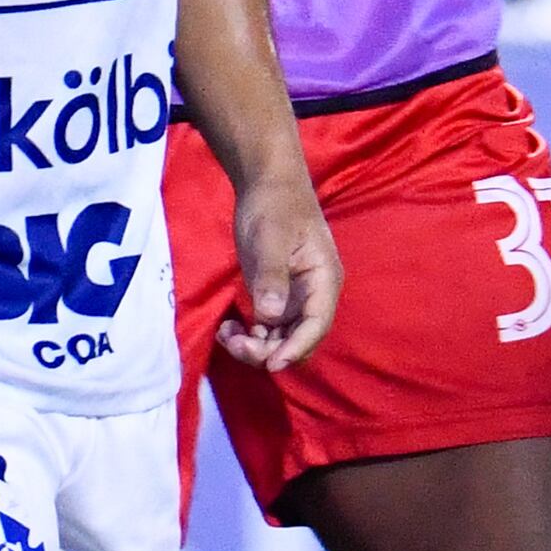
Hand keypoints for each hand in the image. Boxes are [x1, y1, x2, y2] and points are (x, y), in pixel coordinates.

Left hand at [219, 162, 343, 373]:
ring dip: (255, 346)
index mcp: (324, 281)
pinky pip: (266, 329)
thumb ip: (271, 276)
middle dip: (270, 351)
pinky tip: (227, 329)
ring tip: (227, 336)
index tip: (271, 364)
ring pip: (280, 339)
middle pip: (298, 339)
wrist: (267, 185)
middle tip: (235, 344)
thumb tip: (269, 316)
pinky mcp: (275, 297)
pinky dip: (248, 335)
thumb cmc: (274, 206)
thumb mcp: (270, 238)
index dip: (296, 348)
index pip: (316, 325)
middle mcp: (313, 296)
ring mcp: (294, 299)